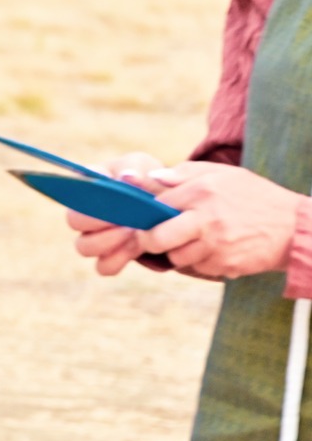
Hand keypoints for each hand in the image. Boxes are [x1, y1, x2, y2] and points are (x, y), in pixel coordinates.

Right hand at [67, 152, 163, 276]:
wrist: (170, 207)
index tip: (114, 192)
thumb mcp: (146, 167)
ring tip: (134, 233)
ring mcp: (95, 236)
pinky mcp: (110, 257)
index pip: (72, 187)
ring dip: (107, 242)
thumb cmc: (151, 180)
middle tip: (125, 219)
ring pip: (83, 247)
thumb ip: (136, 168)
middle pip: (73, 220)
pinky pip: (104, 267)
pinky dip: (118, 260)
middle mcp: (84, 211)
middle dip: (98, 221)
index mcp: (88, 183)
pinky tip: (137, 249)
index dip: (88, 192)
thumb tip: (128, 177)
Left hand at [134, 161, 303, 280]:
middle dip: (148, 239)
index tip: (145, 216)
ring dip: (176, 251)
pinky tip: (212, 249)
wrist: (295, 227)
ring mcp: (216, 245)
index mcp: (201, 192)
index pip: (156, 205)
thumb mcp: (222, 173)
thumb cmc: (254, 196)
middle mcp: (206, 219)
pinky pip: (198, 267)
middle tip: (151, 237)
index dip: (146, 212)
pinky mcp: (226, 265)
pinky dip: (199, 261)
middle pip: (157, 238)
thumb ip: (184, 173)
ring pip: (175, 256)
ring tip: (190, 240)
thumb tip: (152, 177)